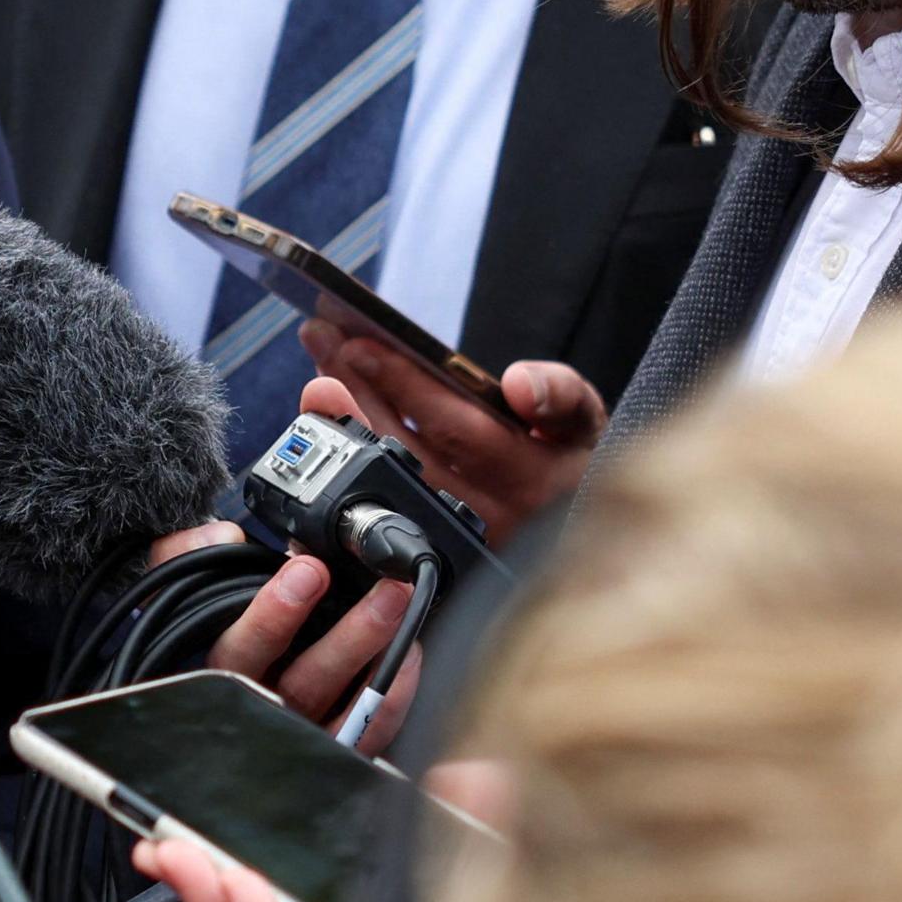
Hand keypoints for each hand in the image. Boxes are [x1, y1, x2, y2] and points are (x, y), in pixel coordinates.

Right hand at [202, 548, 420, 748]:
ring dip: (379, 656)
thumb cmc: (215, 643)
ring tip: (403, 606)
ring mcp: (300, 738)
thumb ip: (184, 556)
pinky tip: (410, 652)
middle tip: (384, 594)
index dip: (272, 616)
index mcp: (215, 678)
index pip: (238, 653)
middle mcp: (260, 714)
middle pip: (304, 685)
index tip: (306, 571)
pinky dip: (395, 693)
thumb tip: (222, 535)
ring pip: (345, 709)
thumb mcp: (175, 598)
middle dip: (347, 637)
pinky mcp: (335, 753)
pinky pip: (372, 730)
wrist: (219, 719)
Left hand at [298, 332, 599, 535]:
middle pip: (409, 455)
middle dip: (359, 395)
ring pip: (390, 483)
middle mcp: (493, 517)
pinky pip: (381, 515)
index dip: (404, 386)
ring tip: (317, 376)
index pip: (458, 428)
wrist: (584, 531)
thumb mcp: (584, 423)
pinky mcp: (435, 557)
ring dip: (348, 427)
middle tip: (320, 344)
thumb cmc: (573, 461)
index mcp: (534, 478)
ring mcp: (460, 542)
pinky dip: (347, 475)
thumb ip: (561, 395)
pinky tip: (323, 438)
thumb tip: (520, 386)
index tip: (358, 344)